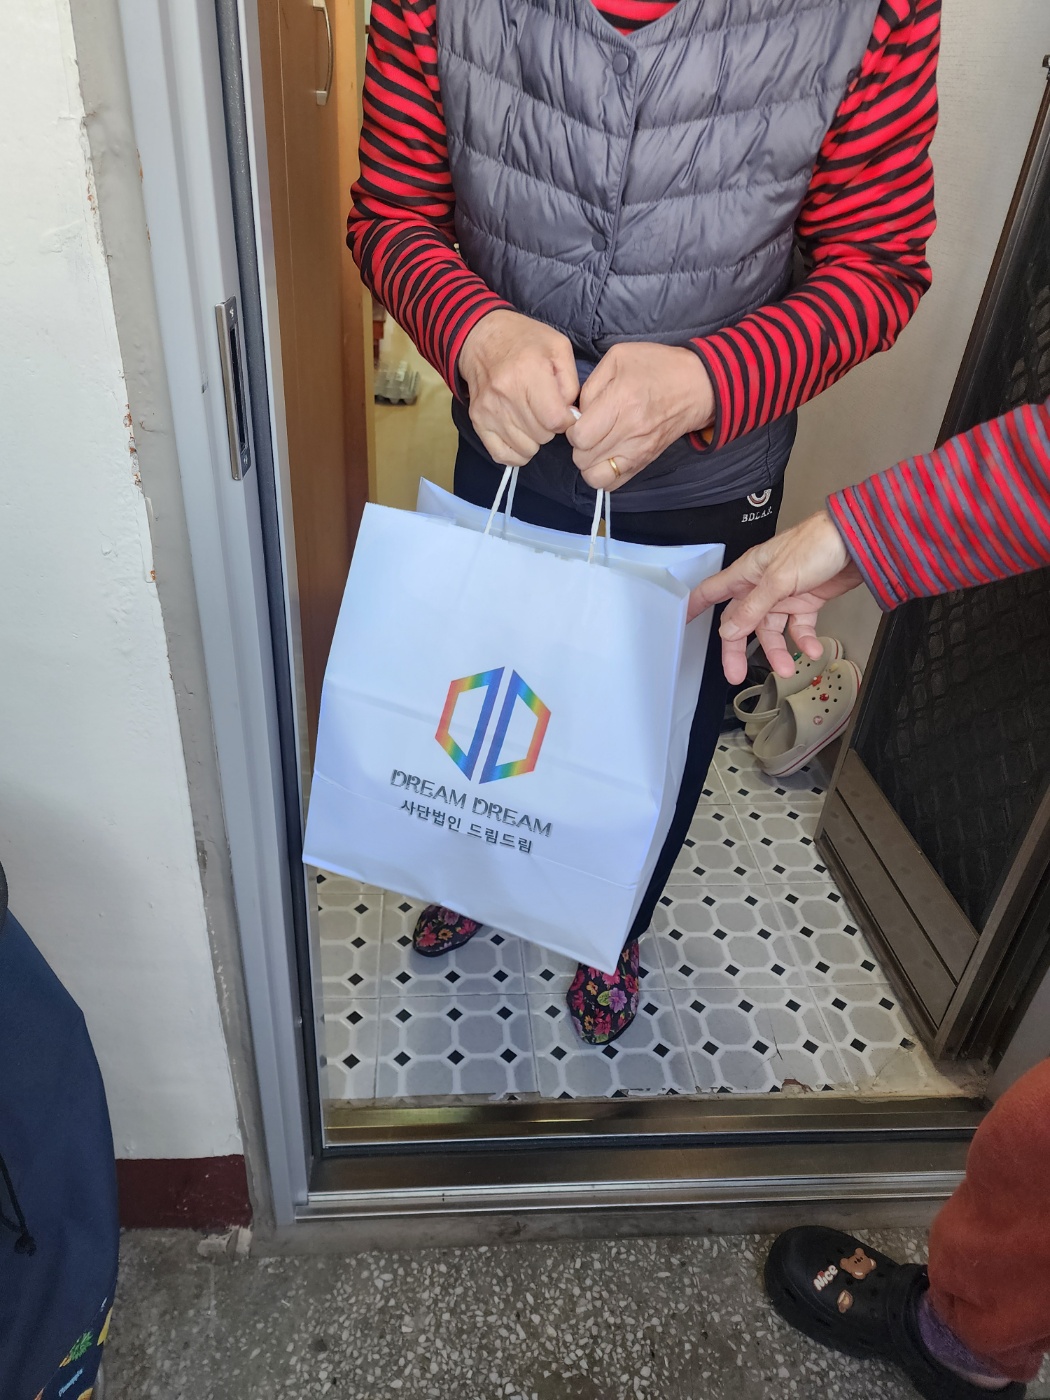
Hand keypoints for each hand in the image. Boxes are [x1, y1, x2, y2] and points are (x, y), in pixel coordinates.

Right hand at [458, 310, 579, 465]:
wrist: (481, 337)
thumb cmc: (525, 341)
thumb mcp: (558, 348)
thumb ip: (571, 383)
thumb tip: (571, 417)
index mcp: (529, 372)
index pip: (554, 420)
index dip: (566, 421)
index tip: (564, 411)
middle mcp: (505, 394)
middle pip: (542, 436)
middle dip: (550, 427)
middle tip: (545, 409)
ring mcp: (489, 410)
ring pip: (525, 448)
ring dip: (535, 439)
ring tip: (531, 418)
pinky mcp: (478, 421)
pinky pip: (502, 455)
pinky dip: (516, 452)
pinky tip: (521, 436)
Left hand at [566, 343, 714, 490]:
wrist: (697, 386)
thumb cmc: (657, 366)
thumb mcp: (618, 358)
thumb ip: (591, 386)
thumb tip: (577, 414)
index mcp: (621, 402)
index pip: (580, 436)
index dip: (572, 428)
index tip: (580, 419)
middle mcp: (630, 432)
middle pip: (583, 458)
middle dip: (579, 445)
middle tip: (589, 430)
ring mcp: (639, 451)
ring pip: (595, 477)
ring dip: (588, 463)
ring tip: (596, 445)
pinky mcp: (644, 462)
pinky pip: (613, 485)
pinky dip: (603, 476)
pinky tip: (606, 457)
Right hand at [687, 509, 864, 684]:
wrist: (857, 542)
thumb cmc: (816, 544)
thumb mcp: (779, 578)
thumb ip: (753, 607)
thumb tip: (728, 631)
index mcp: (747, 573)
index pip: (712, 591)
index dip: (695, 607)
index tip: (682, 624)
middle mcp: (761, 586)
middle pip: (740, 622)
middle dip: (737, 649)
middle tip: (736, 674)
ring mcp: (784, 595)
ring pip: (771, 630)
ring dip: (778, 651)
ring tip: (787, 668)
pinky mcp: (806, 602)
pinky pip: (799, 628)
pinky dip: (804, 641)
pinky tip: (812, 650)